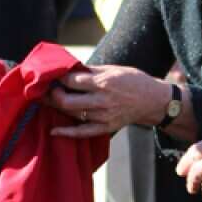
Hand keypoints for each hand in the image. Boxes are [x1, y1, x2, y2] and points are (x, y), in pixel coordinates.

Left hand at [47, 65, 170, 138]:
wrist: (152, 101)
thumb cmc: (133, 81)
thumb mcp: (113, 69)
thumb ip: (90, 70)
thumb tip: (69, 68)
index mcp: (103, 82)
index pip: (71, 81)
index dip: (58, 78)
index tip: (53, 76)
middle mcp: (101, 100)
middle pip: (66, 100)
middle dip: (53, 95)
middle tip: (48, 89)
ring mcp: (103, 116)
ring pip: (72, 114)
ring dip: (58, 108)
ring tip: (50, 101)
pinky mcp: (105, 128)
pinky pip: (82, 132)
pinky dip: (66, 132)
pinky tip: (54, 131)